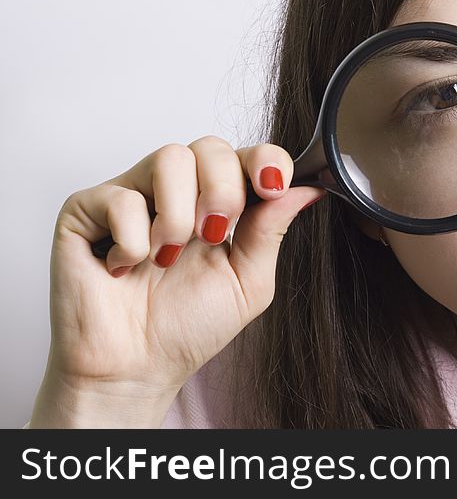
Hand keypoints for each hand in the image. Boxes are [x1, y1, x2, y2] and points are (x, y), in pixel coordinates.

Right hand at [30, 136, 323, 426]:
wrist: (135, 369)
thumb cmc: (188, 328)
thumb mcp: (248, 280)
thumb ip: (272, 230)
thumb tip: (310, 187)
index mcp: (219, 202)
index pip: (247, 155)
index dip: (265, 161)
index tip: (272, 189)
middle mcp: (178, 191)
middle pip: (210, 147)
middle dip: (223, 190)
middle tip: (213, 235)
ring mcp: (132, 194)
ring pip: (169, 157)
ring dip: (178, 214)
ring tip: (168, 258)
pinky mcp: (86, 209)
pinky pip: (121, 196)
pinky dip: (133, 240)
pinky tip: (127, 267)